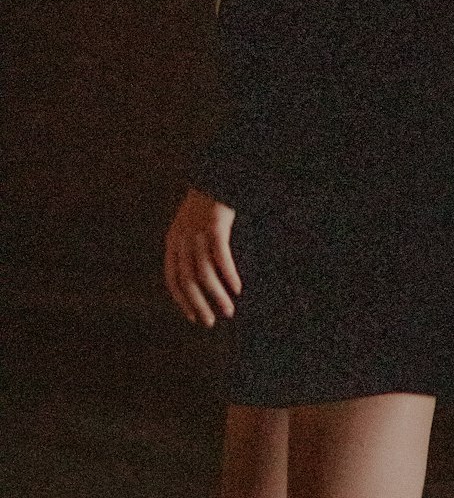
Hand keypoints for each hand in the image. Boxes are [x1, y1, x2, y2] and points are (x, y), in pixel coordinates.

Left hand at [164, 188, 241, 326]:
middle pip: (188, 280)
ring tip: (229, 310)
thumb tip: (199, 282)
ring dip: (217, 295)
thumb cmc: (206, 206)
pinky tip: (237, 288)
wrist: (215, 175)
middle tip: (210, 321)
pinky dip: (229, 275)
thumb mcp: (189, 228)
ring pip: (205, 272)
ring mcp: (197, 232)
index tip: (194, 318)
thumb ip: (190, 252)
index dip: (182, 301)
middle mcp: (181, 239)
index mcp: (172, 241)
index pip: (172, 279)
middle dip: (199, 304)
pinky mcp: (215, 226)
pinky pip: (221, 257)